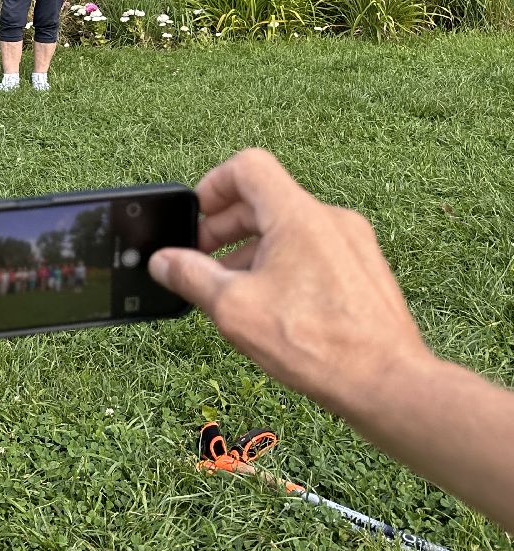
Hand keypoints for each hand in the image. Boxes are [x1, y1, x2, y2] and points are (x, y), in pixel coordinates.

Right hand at [149, 149, 430, 419]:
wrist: (387, 384)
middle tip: (202, 260)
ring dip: (252, 249)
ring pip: (289, 227)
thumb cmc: (318, 345)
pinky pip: (313, 250)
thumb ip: (191, 276)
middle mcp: (331, 219)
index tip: (196, 219)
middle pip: (265, 199)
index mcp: (298, 216)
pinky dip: (283, 263)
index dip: (212, 186)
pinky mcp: (364, 270)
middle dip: (224, 227)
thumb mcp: (234, 308)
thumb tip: (163, 261)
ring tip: (233, 289)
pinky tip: (272, 304)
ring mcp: (353, 244)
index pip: (248, 166)